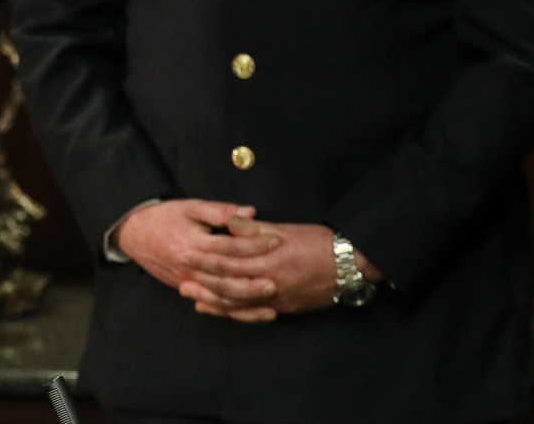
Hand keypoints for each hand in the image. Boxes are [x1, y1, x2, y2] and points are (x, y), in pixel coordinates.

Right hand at [117, 200, 282, 321]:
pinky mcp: (186, 289)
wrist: (134, 233)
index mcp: (193, 243)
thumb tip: (249, 212)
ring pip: (219, 297)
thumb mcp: (191, 207)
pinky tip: (249, 311)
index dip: (254, 244)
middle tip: (275, 282)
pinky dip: (231, 310)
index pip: (229, 247)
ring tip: (269, 302)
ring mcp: (188, 281)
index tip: (276, 241)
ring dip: (245, 302)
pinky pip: (211, 303)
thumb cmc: (165, 217)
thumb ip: (220, 211)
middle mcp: (191, 267)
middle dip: (251, 282)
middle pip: (225, 279)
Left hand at [180, 217, 378, 319]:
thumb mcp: (287, 229)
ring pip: (238, 303)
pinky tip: (217, 310)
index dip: (205, 256)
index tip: (185, 251)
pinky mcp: (284, 308)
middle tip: (180, 278)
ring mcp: (276, 299)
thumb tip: (230, 221)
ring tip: (191, 296)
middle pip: (228, 284)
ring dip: (213, 300)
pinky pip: (252, 313)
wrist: (353, 267)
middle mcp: (270, 283)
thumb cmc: (321, 243)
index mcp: (269, 259)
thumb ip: (255, 229)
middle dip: (203, 281)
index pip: (229, 259)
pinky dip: (233, 312)